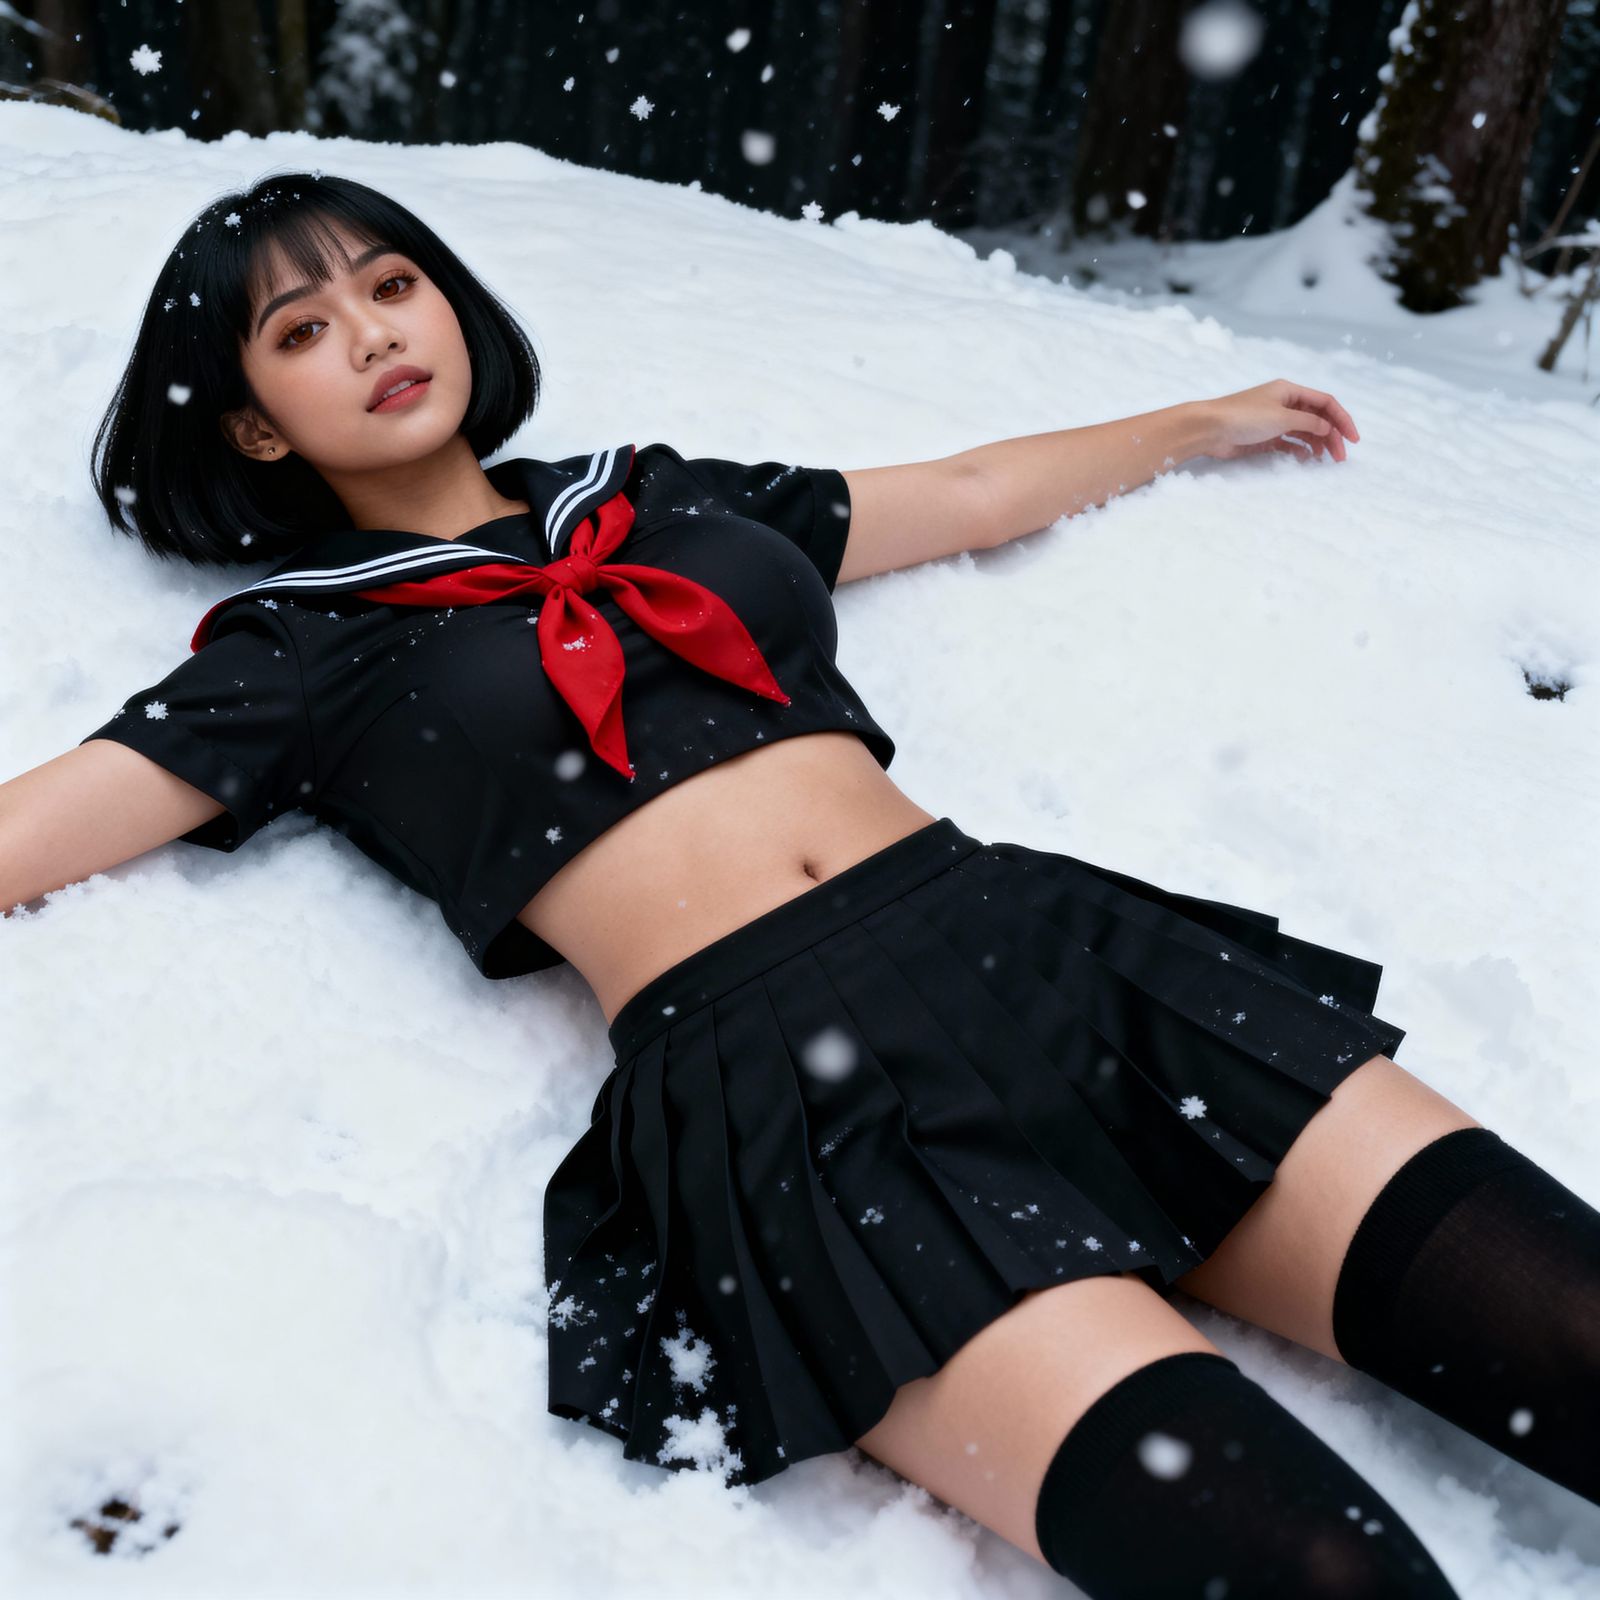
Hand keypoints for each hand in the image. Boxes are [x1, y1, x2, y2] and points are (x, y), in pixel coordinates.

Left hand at [1199, 379, 1359, 463]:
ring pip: (1304, 431)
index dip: (1342, 419)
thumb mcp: (1282, 417)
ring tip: (1325, 460)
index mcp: (1290, 391)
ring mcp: (1274, 420)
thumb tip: (1328, 428)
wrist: (1209, 429)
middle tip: (1339, 457)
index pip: (1325, 403)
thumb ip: (1308, 422)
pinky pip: (1289, 442)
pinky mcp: (1264, 436)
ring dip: (1317, 444)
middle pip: (1317, 418)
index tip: (1352, 438)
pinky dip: (1300, 449)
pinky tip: (1306, 459)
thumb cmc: (1243, 417)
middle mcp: (1284, 403)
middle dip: (1332, 436)